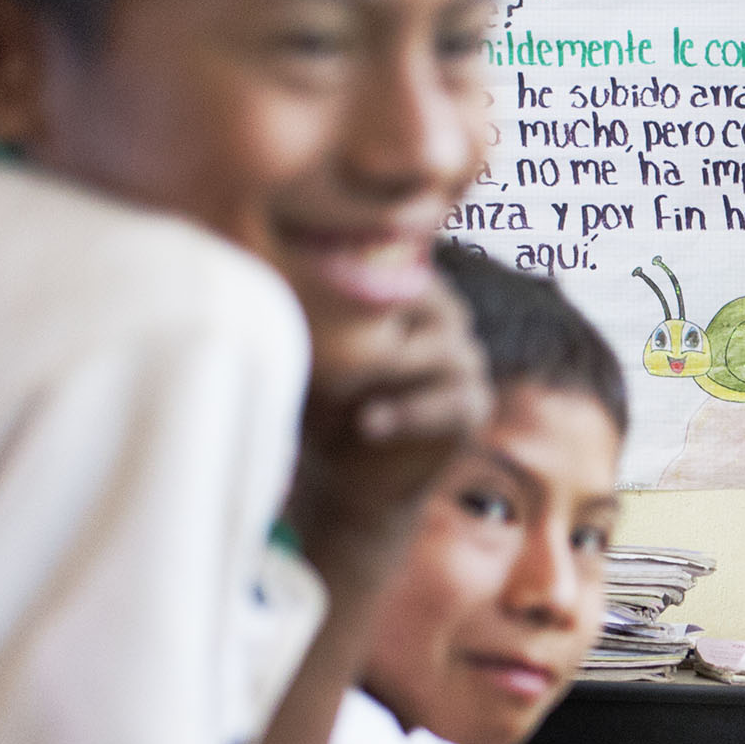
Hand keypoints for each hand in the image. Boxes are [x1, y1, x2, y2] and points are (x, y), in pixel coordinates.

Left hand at [289, 277, 490, 591]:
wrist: (344, 479)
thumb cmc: (316, 403)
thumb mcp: (308, 356)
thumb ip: (309, 318)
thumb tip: (272, 276)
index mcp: (409, 294)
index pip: (404, 263)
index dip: (371, 268)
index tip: (321, 279)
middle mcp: (446, 322)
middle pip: (434, 300)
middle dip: (388, 313)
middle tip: (340, 326)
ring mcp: (465, 363)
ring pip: (447, 349)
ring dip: (397, 365)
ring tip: (346, 383)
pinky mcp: (472, 408)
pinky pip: (451, 402)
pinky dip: (409, 412)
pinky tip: (367, 423)